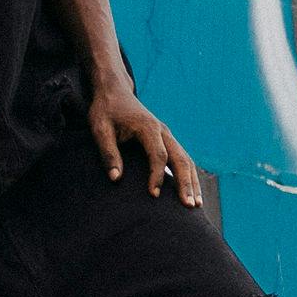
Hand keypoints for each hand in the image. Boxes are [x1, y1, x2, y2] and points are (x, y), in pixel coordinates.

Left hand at [87, 74, 199, 204]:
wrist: (115, 91)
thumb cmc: (106, 110)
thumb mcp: (100, 129)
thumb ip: (108, 152)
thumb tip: (115, 178)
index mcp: (148, 127)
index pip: (158, 155)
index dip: (157, 176)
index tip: (153, 195)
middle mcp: (163, 131)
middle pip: (181, 158)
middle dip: (186, 183)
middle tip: (189, 206)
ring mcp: (167, 135)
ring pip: (186, 160)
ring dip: (192, 182)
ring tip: (196, 205)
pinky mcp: (166, 140)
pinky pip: (182, 159)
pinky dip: (189, 175)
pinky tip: (191, 192)